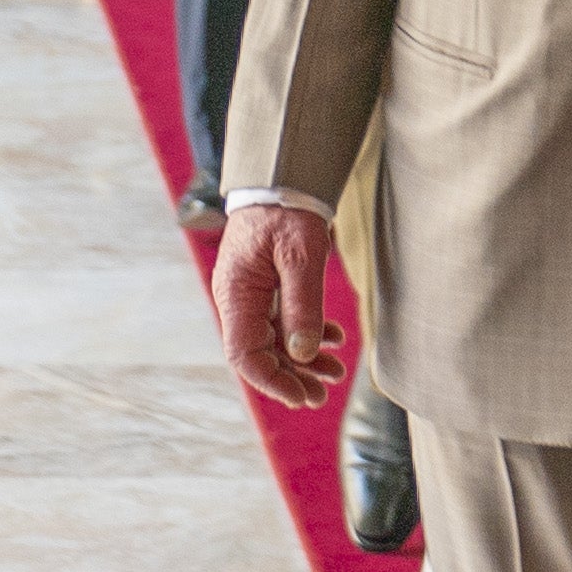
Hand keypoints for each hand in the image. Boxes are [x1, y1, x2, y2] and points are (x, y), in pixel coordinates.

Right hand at [213, 201, 343, 408]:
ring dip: (303, 359)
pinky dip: (307, 334)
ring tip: (335, 372)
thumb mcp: (300, 257)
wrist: (284, 175)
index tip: (301, 396)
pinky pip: (283, 320)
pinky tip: (333, 339)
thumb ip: (301, 307)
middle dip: (291, 377)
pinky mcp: (267, 285)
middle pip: (259, 353)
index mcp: (236, 294)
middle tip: (322, 394)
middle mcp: (238, 298)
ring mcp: (251, 292)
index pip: (244, 355)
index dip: (272, 381)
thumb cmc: (287, 209)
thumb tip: (302, 354)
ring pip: (274, 339)